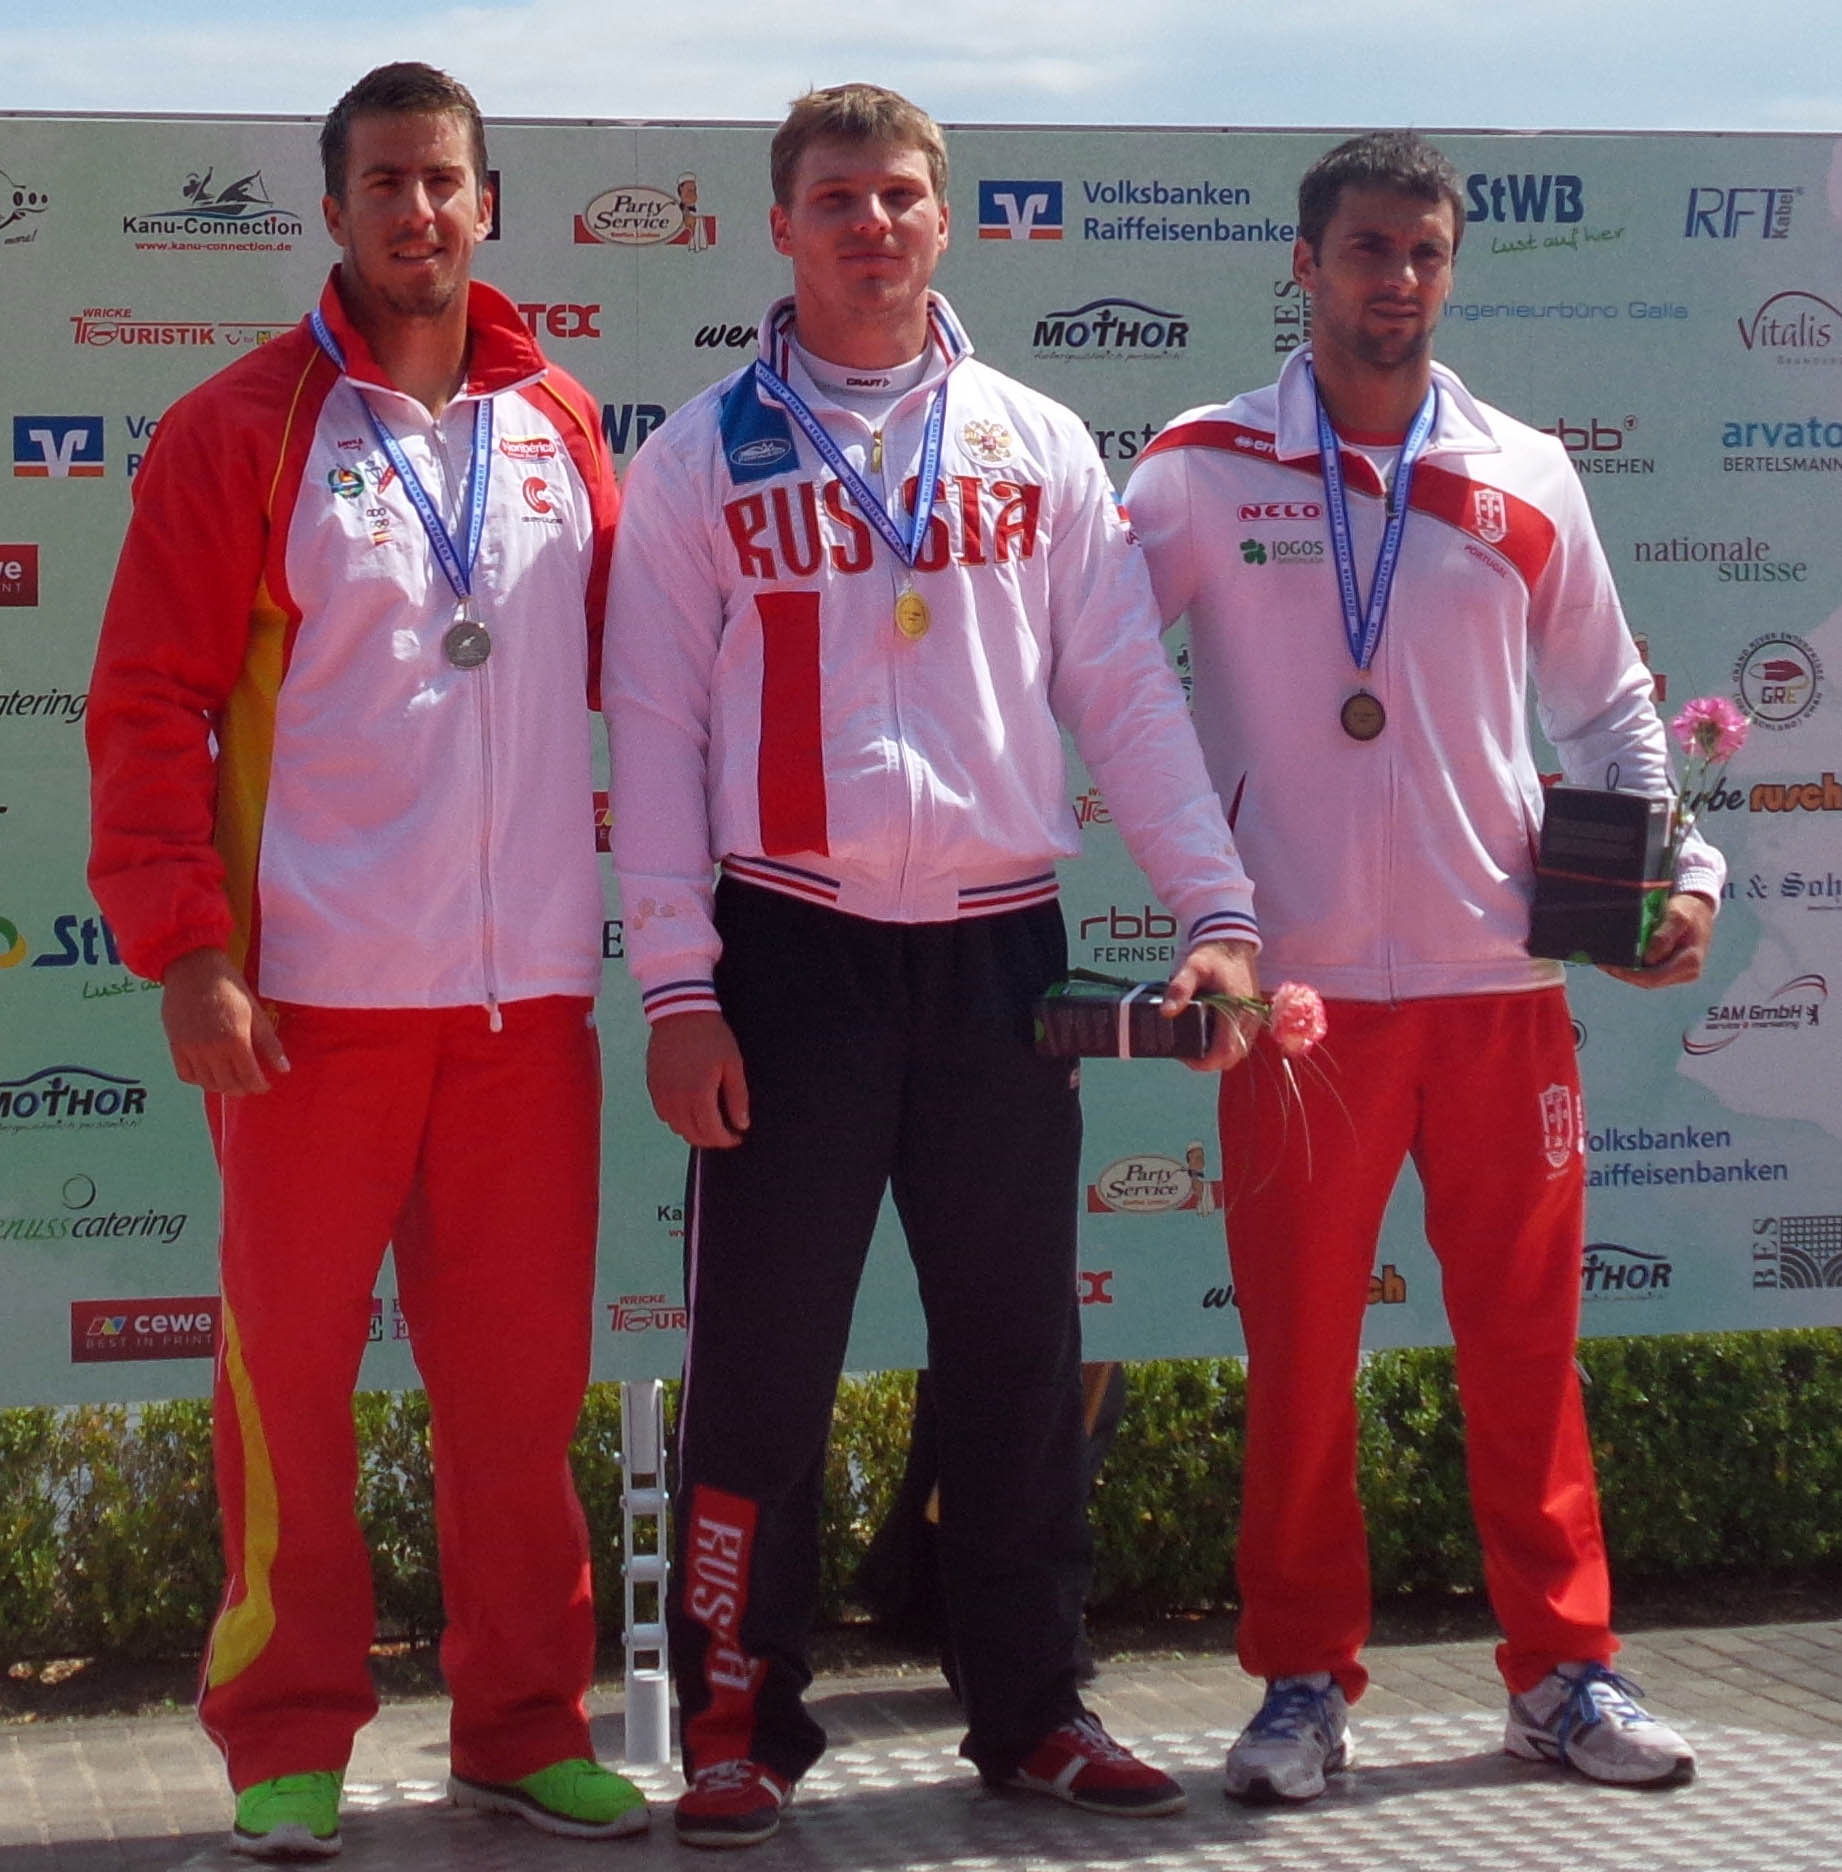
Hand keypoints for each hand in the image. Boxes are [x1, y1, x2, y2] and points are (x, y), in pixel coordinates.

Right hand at [161, 948, 288, 1093]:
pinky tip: (208, 1073)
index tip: (264, 1085)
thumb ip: (270, 1044)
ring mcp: (191, 1049)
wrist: (194, 969)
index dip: (259, 1086)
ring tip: (230, 1080)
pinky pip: (186, 1074)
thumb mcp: (256, 1013)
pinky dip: (198, 1079)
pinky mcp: (175, 1045)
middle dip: (242, 1088)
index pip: (250, 1078)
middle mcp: (212, 1049)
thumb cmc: (230, 988)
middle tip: (248, 1084)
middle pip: (228, 1085)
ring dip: (221, 1086)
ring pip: (207, 1083)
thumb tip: (283, 1069)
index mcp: (236, 1041)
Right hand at [647, 1010, 750, 1147]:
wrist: (680, 1013)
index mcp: (699, 1094)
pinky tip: (689, 1110)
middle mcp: (676, 1099)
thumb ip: (737, 1097)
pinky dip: (678, 1119)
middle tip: (725, 1132)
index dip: (726, 1140)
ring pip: (677, 1127)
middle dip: (712, 1139)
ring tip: (709, 1121)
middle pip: (693, 1135)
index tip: (736, 1137)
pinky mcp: (652, 1086)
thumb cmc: (711, 1036)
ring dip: (694, 1131)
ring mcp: (661, 1094)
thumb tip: (742, 1124)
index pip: (711, 1132)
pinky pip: (664, 1114)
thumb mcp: (733, 1064)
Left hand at [1163, 938, 1261, 1072]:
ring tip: (1194, 1042)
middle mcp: (1249, 1018)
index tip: (1184, 1055)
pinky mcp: (1252, 1017)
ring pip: (1237, 1051)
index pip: (1225, 1051)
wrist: (1233, 943)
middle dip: (1207, 1060)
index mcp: (1236, 1009)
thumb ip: (1180, 989)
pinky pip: (1240, 1041)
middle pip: (1231, 1057)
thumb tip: (1166, 1013)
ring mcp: (1253, 1019)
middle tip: (1185, 1050)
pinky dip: (1224, 1044)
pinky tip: (1207, 1034)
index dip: (1203, 1061)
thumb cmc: (1213, 955)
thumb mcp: (1193, 967)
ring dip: (1216, 1053)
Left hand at [1598, 893, 1715, 989]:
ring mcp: (1679, 973)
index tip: (1612, 966)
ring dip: (1626, 972)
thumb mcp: (1677, 917)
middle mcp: (1686, 972)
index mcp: (1689, 962)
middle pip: (1648, 981)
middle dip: (1624, 974)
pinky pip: (1649, 972)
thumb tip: (1648, 958)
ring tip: (1606, 962)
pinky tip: (1618, 960)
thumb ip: (1663, 937)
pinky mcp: (1671, 969)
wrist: (1698, 910)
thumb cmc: (1687, 911)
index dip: (1630, 975)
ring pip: (1647, 979)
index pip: (1654, 978)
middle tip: (1603, 964)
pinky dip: (1633, 967)